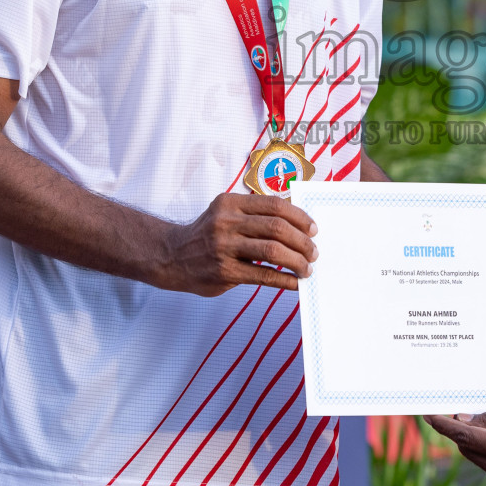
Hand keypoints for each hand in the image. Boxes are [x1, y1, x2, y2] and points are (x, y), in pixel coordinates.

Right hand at [160, 192, 317, 295]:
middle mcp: (226, 222)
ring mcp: (224, 247)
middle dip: (302, 241)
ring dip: (297, 261)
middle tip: (314, 252)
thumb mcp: (225, 214)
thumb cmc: (207, 235)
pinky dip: (284, 279)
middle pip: (277, 227)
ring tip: (307, 268)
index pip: (274, 205)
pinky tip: (294, 282)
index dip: (299, 217)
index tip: (313, 228)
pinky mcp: (224, 272)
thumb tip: (297, 224)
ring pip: (273, 251)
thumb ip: (254, 215)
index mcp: (230, 203)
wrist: (172, 256)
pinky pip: (263, 275)